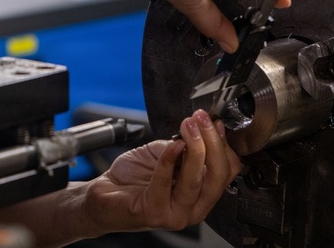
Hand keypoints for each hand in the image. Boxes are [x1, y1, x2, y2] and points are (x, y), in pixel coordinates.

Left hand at [82, 109, 240, 233]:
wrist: (105, 194)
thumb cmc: (134, 177)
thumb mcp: (165, 154)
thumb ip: (184, 145)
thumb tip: (200, 127)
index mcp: (202, 192)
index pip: (228, 169)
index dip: (224, 143)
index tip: (213, 120)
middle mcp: (194, 207)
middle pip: (218, 175)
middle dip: (212, 142)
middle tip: (201, 119)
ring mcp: (177, 214)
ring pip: (196, 180)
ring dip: (194, 148)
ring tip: (189, 126)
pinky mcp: (156, 213)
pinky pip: (166, 181)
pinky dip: (170, 159)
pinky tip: (172, 146)